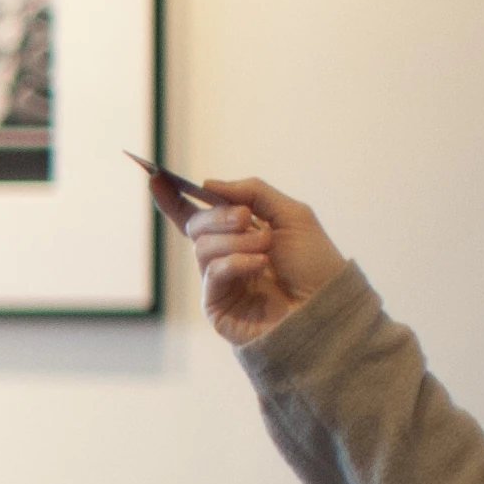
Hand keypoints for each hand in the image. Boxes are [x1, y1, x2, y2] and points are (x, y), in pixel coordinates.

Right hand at [183, 174, 346, 347]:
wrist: (328, 306)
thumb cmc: (315, 265)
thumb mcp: (292, 215)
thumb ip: (253, 192)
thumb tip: (208, 184)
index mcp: (238, 235)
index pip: (197, 214)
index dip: (174, 198)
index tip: (156, 177)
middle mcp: (224, 257)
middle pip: (195, 225)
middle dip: (219, 217)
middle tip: (246, 218)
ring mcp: (219, 282)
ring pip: (202, 247)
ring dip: (236, 241)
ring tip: (266, 248)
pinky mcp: (217, 305)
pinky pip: (212, 272)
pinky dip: (236, 262)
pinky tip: (259, 264)